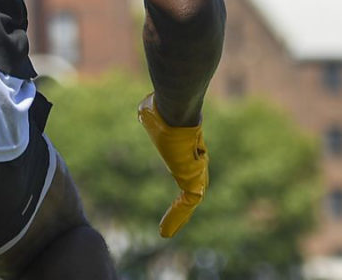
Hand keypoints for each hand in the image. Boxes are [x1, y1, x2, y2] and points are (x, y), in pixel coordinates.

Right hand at [137, 94, 207, 237]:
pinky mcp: (192, 177)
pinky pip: (188, 203)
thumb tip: (146, 110)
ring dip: (179, 216)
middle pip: (194, 185)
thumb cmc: (160, 108)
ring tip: (165, 232)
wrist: (173, 108)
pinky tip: (165, 232)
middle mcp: (193, 160)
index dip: (182, 178)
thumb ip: (151, 118)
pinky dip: (176, 218)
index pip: (188, 167)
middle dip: (185, 206)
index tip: (176, 194)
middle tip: (174, 222)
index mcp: (184, 147)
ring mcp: (195, 169)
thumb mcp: (152, 114)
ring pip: (191, 196)